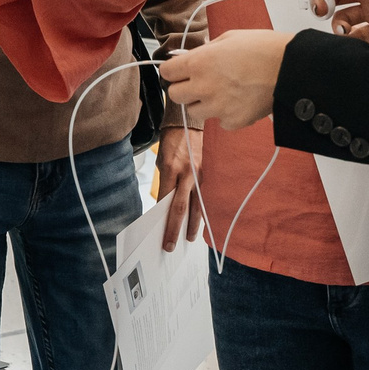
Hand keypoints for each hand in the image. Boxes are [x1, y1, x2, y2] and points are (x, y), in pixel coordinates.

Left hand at [154, 126, 203, 250]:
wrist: (188, 124)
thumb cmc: (172, 142)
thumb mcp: (162, 161)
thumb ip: (166, 182)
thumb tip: (165, 204)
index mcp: (171, 170)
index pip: (166, 202)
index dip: (164, 221)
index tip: (161, 235)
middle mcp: (187, 174)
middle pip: (180, 208)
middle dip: (175, 229)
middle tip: (171, 245)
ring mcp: (199, 175)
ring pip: (197, 206)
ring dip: (192, 225)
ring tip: (189, 238)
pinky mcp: (208, 174)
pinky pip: (204, 197)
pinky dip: (202, 211)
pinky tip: (201, 222)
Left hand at [158, 30, 292, 130]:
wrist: (290, 69)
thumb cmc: (263, 49)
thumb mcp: (229, 38)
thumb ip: (205, 50)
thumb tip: (192, 56)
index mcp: (199, 63)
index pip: (166, 72)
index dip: (173, 70)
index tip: (179, 70)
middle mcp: (203, 87)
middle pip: (175, 95)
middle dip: (184, 88)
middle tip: (200, 82)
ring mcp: (217, 107)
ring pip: (195, 111)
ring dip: (204, 103)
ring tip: (223, 92)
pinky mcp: (232, 122)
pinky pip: (220, 121)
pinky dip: (226, 114)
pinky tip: (239, 101)